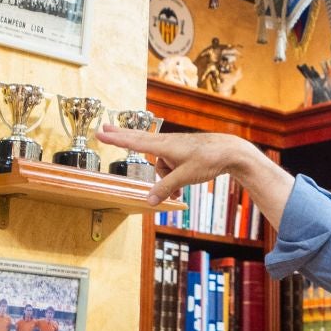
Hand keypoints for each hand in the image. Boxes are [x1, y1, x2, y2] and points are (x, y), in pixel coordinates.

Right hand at [96, 123, 256, 204]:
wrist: (230, 151)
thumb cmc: (208, 159)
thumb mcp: (185, 177)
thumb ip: (165, 188)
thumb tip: (148, 201)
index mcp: (164, 145)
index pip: (134, 142)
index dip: (116, 139)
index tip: (100, 132)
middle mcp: (166, 143)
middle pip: (139, 141)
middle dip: (122, 137)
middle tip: (103, 128)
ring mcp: (174, 147)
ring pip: (160, 165)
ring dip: (164, 180)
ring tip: (176, 194)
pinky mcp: (181, 152)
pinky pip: (169, 167)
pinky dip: (171, 178)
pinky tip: (179, 191)